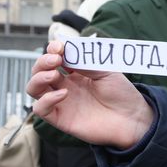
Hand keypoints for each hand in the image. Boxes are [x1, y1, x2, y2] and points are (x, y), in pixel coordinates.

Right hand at [26, 40, 153, 148]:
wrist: (133, 118)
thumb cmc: (122, 93)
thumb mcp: (106, 70)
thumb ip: (84, 62)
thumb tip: (65, 51)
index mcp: (75, 73)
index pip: (53, 58)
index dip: (52, 50)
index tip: (60, 47)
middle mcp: (65, 86)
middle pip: (39, 71)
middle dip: (42, 62)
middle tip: (56, 60)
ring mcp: (62, 102)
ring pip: (34, 89)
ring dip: (38, 78)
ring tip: (53, 74)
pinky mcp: (61, 119)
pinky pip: (40, 109)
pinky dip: (46, 100)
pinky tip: (64, 94)